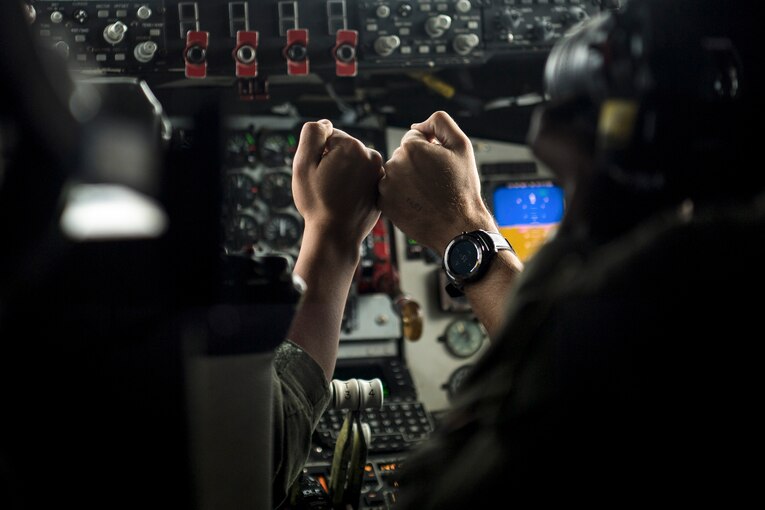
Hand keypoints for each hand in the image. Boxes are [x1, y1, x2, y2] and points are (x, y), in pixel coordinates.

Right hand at [292, 119, 383, 247]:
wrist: (336, 235)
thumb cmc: (317, 202)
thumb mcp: (303, 164)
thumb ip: (312, 134)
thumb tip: (325, 123)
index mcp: (352, 146)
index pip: (328, 136)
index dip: (318, 155)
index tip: (319, 175)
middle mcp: (371, 155)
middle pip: (343, 149)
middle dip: (332, 162)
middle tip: (327, 186)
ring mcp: (380, 172)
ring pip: (354, 163)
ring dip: (344, 173)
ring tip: (338, 194)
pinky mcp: (381, 186)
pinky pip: (363, 177)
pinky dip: (354, 184)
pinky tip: (348, 200)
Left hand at [379, 111, 496, 253]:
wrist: (458, 227)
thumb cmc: (462, 187)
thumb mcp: (461, 145)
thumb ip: (439, 122)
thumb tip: (416, 125)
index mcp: (410, 147)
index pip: (414, 138)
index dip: (430, 150)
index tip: (439, 166)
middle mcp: (394, 164)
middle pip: (403, 155)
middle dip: (416, 164)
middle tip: (435, 182)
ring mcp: (386, 185)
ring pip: (396, 173)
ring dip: (408, 179)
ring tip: (427, 194)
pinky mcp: (383, 203)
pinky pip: (390, 191)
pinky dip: (401, 195)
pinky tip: (418, 203)